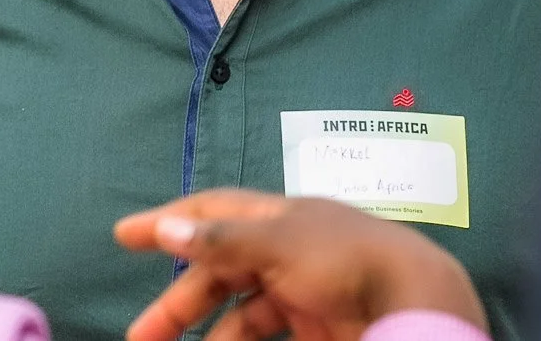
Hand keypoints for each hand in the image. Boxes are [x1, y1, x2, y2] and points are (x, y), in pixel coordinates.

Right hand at [115, 190, 487, 340]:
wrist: (417, 301)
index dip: (167, 221)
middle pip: (218, 272)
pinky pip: (265, 333)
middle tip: (140, 336)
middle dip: (178, 304)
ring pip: (239, 312)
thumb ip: (223, 239)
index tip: (123, 236)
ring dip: (207, 334)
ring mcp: (302, 289)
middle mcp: (285, 248)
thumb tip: (168, 227)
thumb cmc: (348, 260)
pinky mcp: (317, 325)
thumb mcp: (281, 243)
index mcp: (276, 217)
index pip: (210, 212)